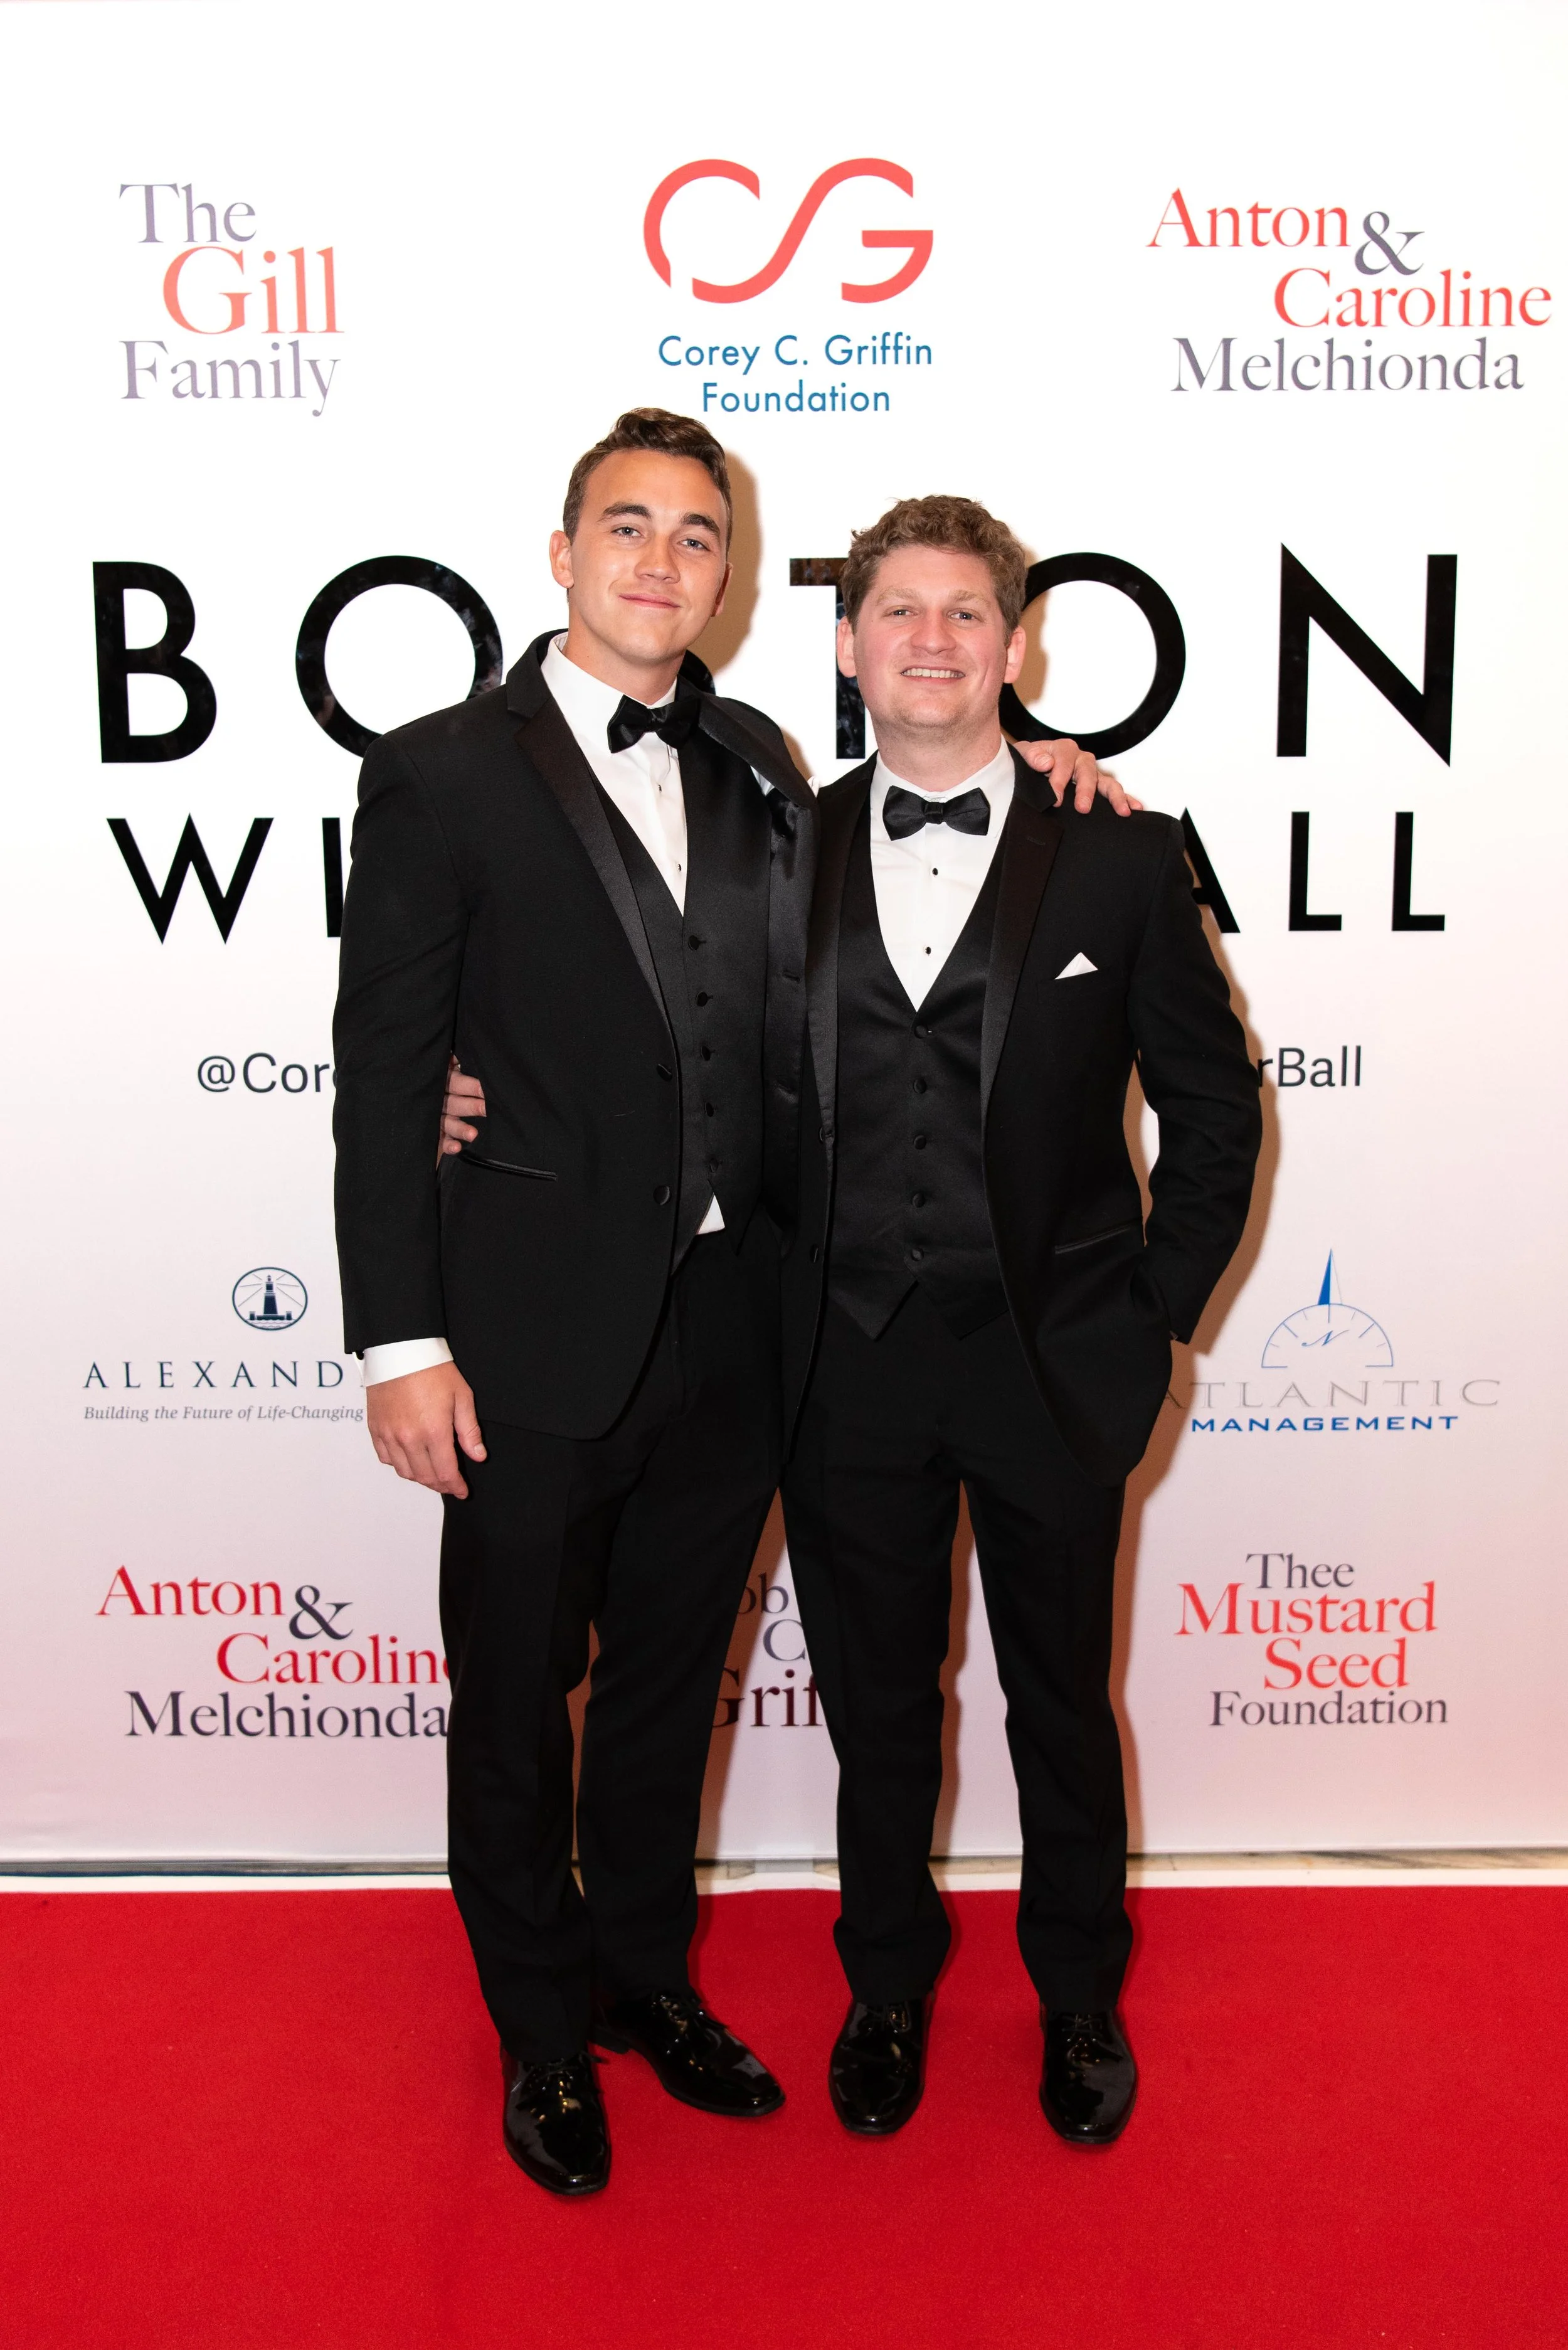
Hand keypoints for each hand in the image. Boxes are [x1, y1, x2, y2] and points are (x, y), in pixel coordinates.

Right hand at [366, 1362, 484, 1498]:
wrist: (401, 1350)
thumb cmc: (434, 1370)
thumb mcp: (462, 1397)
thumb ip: (469, 1431)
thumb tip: (478, 1456)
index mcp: (433, 1431)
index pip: (446, 1472)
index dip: (455, 1486)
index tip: (462, 1491)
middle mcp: (408, 1438)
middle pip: (425, 1477)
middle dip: (440, 1485)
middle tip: (450, 1484)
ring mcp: (389, 1435)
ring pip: (404, 1472)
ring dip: (420, 1478)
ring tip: (432, 1474)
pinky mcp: (375, 1428)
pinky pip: (385, 1458)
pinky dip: (398, 1464)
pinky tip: (409, 1460)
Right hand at [440, 1053, 487, 1154]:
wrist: (421, 1086)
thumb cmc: (450, 1072)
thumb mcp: (451, 1062)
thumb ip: (454, 1059)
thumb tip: (457, 1056)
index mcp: (445, 1080)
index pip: (458, 1083)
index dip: (472, 1086)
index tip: (486, 1089)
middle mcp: (440, 1099)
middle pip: (455, 1103)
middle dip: (472, 1106)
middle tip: (486, 1109)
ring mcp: (438, 1116)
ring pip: (448, 1123)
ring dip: (460, 1129)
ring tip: (473, 1134)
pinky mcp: (438, 1132)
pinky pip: (442, 1140)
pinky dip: (449, 1145)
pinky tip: (457, 1148)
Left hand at [1012, 736, 1142, 815]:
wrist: (1028, 768)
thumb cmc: (1027, 762)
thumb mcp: (1023, 756)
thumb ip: (1031, 756)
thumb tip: (1046, 763)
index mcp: (1063, 749)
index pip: (1064, 762)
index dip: (1059, 780)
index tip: (1054, 798)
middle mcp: (1080, 760)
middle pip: (1088, 771)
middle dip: (1086, 790)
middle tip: (1083, 808)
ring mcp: (1090, 774)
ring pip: (1106, 782)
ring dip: (1115, 796)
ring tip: (1122, 811)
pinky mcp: (1096, 787)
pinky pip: (1112, 792)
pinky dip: (1125, 799)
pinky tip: (1134, 809)